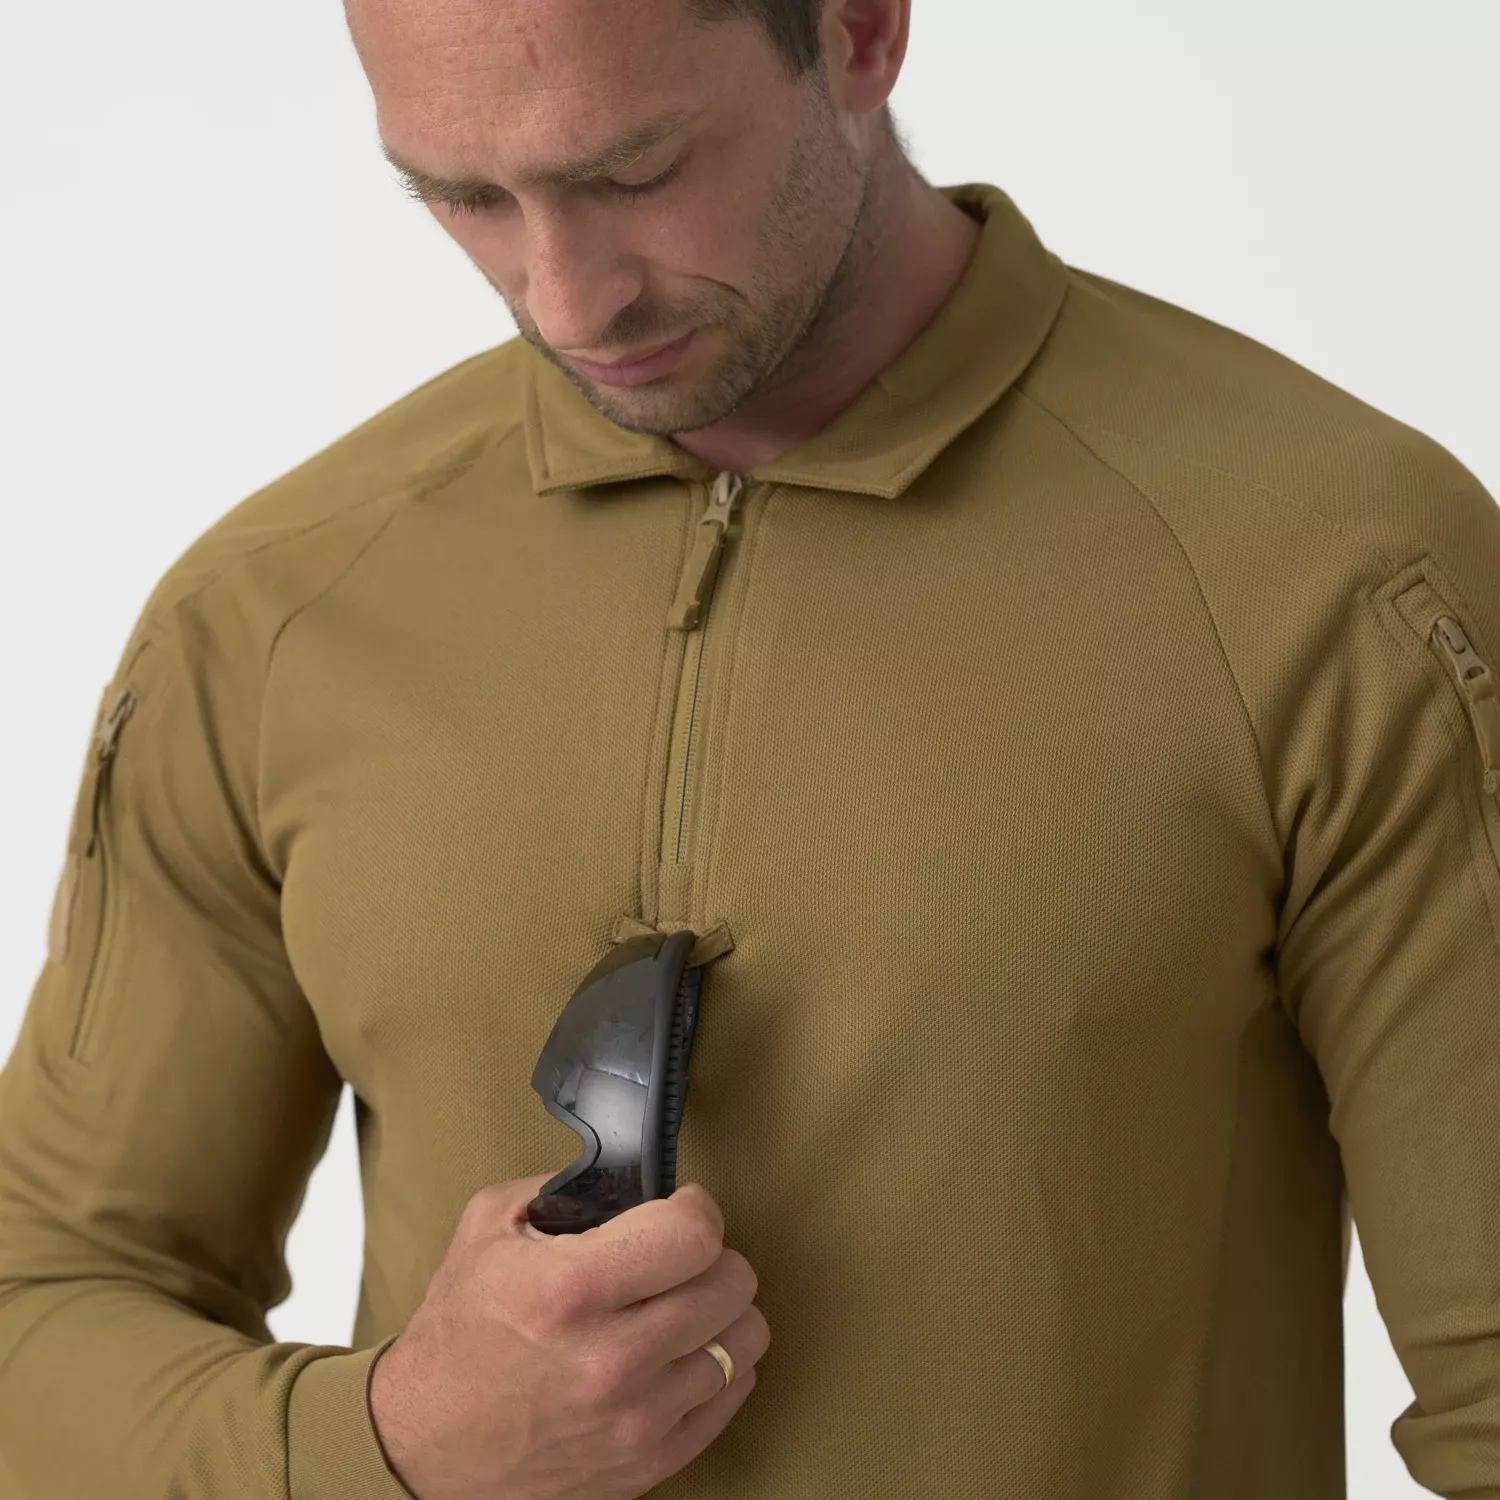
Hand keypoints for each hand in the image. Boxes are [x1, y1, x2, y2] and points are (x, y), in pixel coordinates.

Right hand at [368, 1174, 768, 1499]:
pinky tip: (681, 1352)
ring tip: (684, 1305)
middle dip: (710, 1258)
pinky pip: (731, 1395)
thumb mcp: (487, 1229)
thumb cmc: (457, 1335)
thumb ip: (563, 1189)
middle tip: (679, 1259)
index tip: (682, 1209)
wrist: (421, 1445)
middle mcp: (611, 1359)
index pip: (693, 1233)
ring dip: (721, 1313)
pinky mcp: (649, 1462)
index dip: (695, 1209)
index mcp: (570, 1290)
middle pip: (731, 1283)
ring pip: (744, 1340)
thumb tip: (628, 1178)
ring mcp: (636, 1418)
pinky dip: (718, 1366)